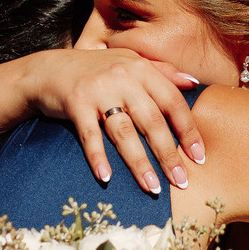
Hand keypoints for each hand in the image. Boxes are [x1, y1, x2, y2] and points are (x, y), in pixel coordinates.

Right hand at [19, 49, 204, 195]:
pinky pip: (90, 135)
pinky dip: (97, 157)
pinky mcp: (76, 103)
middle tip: (181, 181)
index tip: (199, 157)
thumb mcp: (130, 61)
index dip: (188, 131)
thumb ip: (162, 70)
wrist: (49, 69)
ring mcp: (99, 91)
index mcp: (141, 69)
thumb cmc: (96, 69)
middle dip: (168, 154)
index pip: (172, 102)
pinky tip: (106, 178)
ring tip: (152, 187)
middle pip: (152, 122)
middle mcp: (123, 78)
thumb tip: (193, 83)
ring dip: (139, 163)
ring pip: (124, 132)